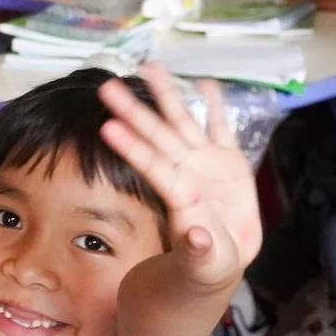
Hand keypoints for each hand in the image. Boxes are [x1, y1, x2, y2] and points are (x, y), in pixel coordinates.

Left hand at [98, 64, 261, 289]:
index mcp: (179, 196)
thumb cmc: (204, 268)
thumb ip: (199, 252)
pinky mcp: (229, 162)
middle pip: (158, 135)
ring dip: (167, 96)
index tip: (106, 127)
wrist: (220, 262)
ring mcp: (205, 164)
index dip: (131, 147)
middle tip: (107, 86)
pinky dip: (215, 107)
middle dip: (135, 110)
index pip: (151, 166)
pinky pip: (221, 130)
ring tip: (150, 66)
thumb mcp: (205, 267)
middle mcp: (186, 173)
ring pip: (183, 123)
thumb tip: (197, 236)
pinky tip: (204, 83)